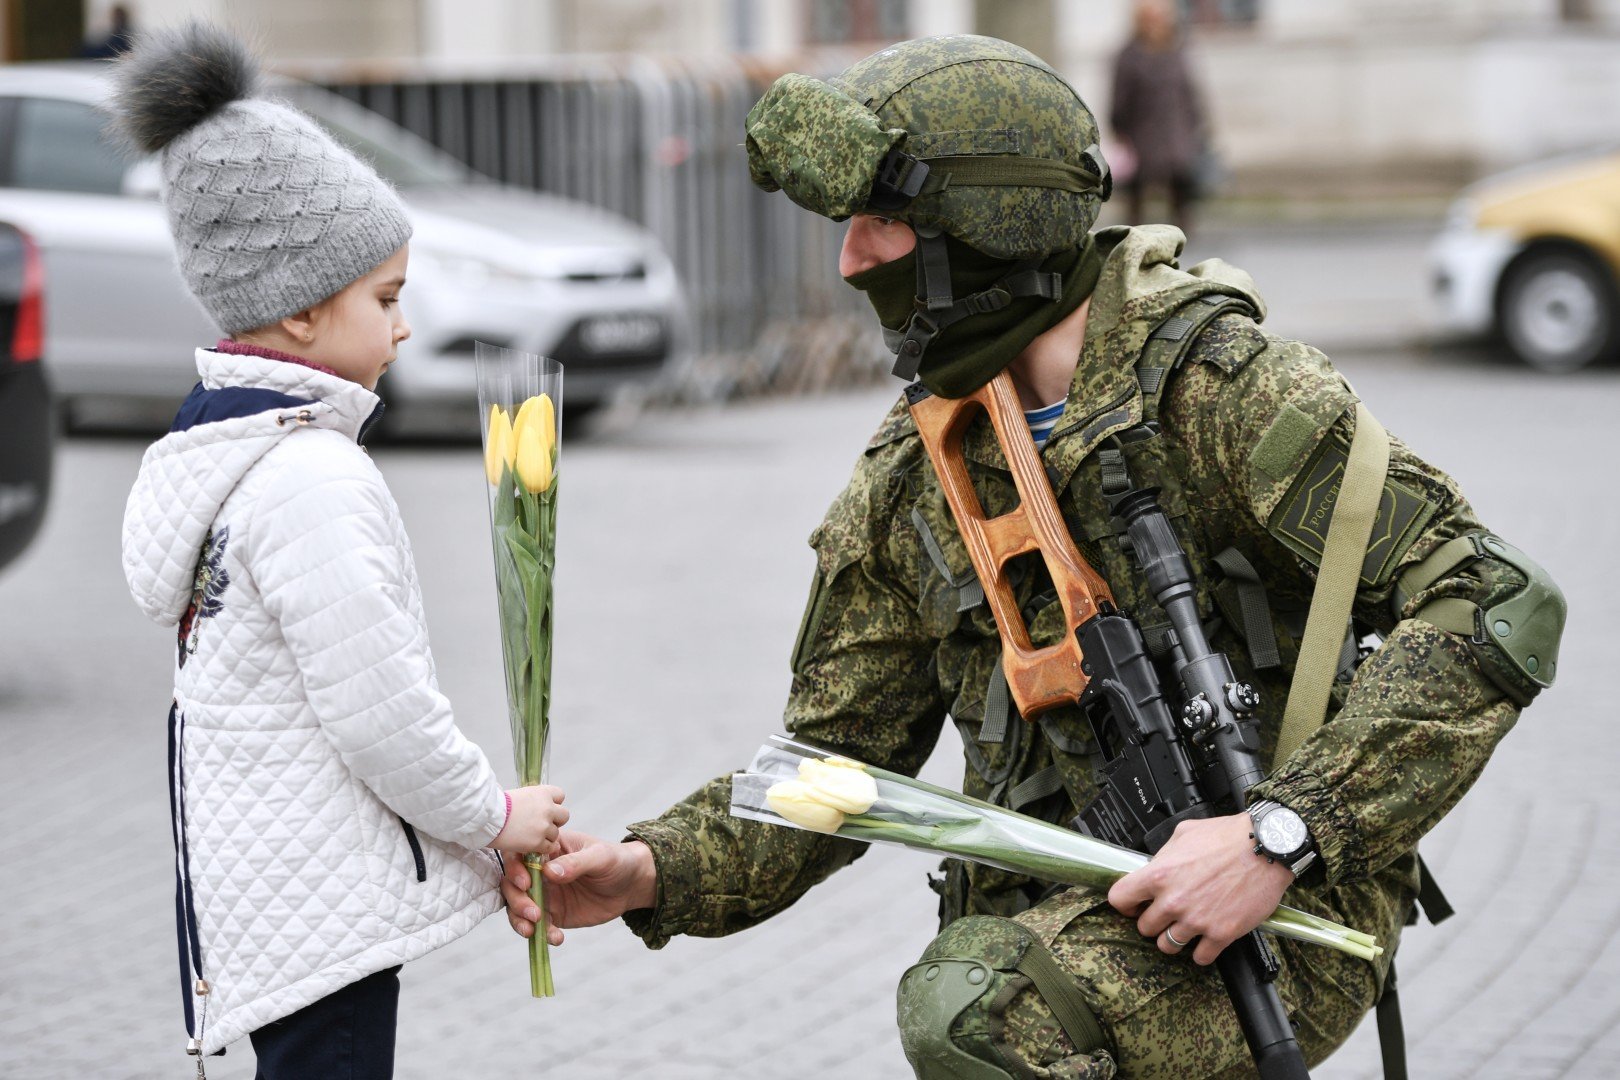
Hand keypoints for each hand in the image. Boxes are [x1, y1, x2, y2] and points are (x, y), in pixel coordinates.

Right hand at [489, 784, 568, 853]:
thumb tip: (537, 806)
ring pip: (555, 834)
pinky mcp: (538, 842)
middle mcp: (548, 808)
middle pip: (564, 816)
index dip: (554, 803)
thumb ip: (534, 800)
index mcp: (543, 793)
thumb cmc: (498, 805)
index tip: (545, 809)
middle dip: (555, 821)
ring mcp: (544, 826)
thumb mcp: (519, 795)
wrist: (487, 818)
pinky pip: (549, 847)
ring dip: (546, 836)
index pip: (560, 795)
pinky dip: (542, 848)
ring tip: (531, 836)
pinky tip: (533, 846)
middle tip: (542, 825)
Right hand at [502, 832, 657, 943]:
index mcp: (548, 849)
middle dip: (517, 900)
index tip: (525, 884)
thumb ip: (576, 863)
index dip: (515, 869)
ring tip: (533, 931)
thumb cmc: (616, 860)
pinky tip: (556, 939)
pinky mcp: (554, 914)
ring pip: (519, 908)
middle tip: (534, 913)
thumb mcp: (600, 857)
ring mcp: (545, 893)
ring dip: (520, 920)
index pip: (520, 855)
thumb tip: (549, 872)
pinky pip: (539, 926)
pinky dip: (542, 935)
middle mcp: (540, 871)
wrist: (631, 884)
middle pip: (513, 885)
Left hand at [1107, 813, 1293, 965]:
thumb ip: (1164, 856)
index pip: (1119, 899)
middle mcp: (1174, 901)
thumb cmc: (1228, 836)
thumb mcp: (1184, 834)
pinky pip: (1200, 957)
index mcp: (1159, 874)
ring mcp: (1197, 920)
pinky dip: (1201, 952)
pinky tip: (1205, 940)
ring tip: (1183, 929)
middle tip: (1165, 915)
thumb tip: (1154, 868)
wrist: (1266, 847)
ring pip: (1167, 946)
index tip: (1134, 905)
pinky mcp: (1221, 934)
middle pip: (1144, 927)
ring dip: (1173, 939)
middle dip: (1152, 921)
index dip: (1125, 903)